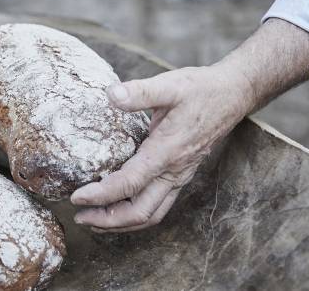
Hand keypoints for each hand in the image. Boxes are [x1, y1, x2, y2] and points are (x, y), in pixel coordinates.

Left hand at [70, 64, 254, 231]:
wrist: (232, 95)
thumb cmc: (200, 90)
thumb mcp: (170, 85)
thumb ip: (140, 92)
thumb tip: (110, 94)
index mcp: (167, 152)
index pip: (129, 184)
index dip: (101, 195)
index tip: (76, 198)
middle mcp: (174, 172)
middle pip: (140, 213)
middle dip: (108, 220)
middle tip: (80, 218)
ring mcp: (179, 177)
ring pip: (150, 214)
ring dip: (121, 223)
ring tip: (94, 221)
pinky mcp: (181, 176)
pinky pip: (157, 206)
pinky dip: (135, 214)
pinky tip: (118, 207)